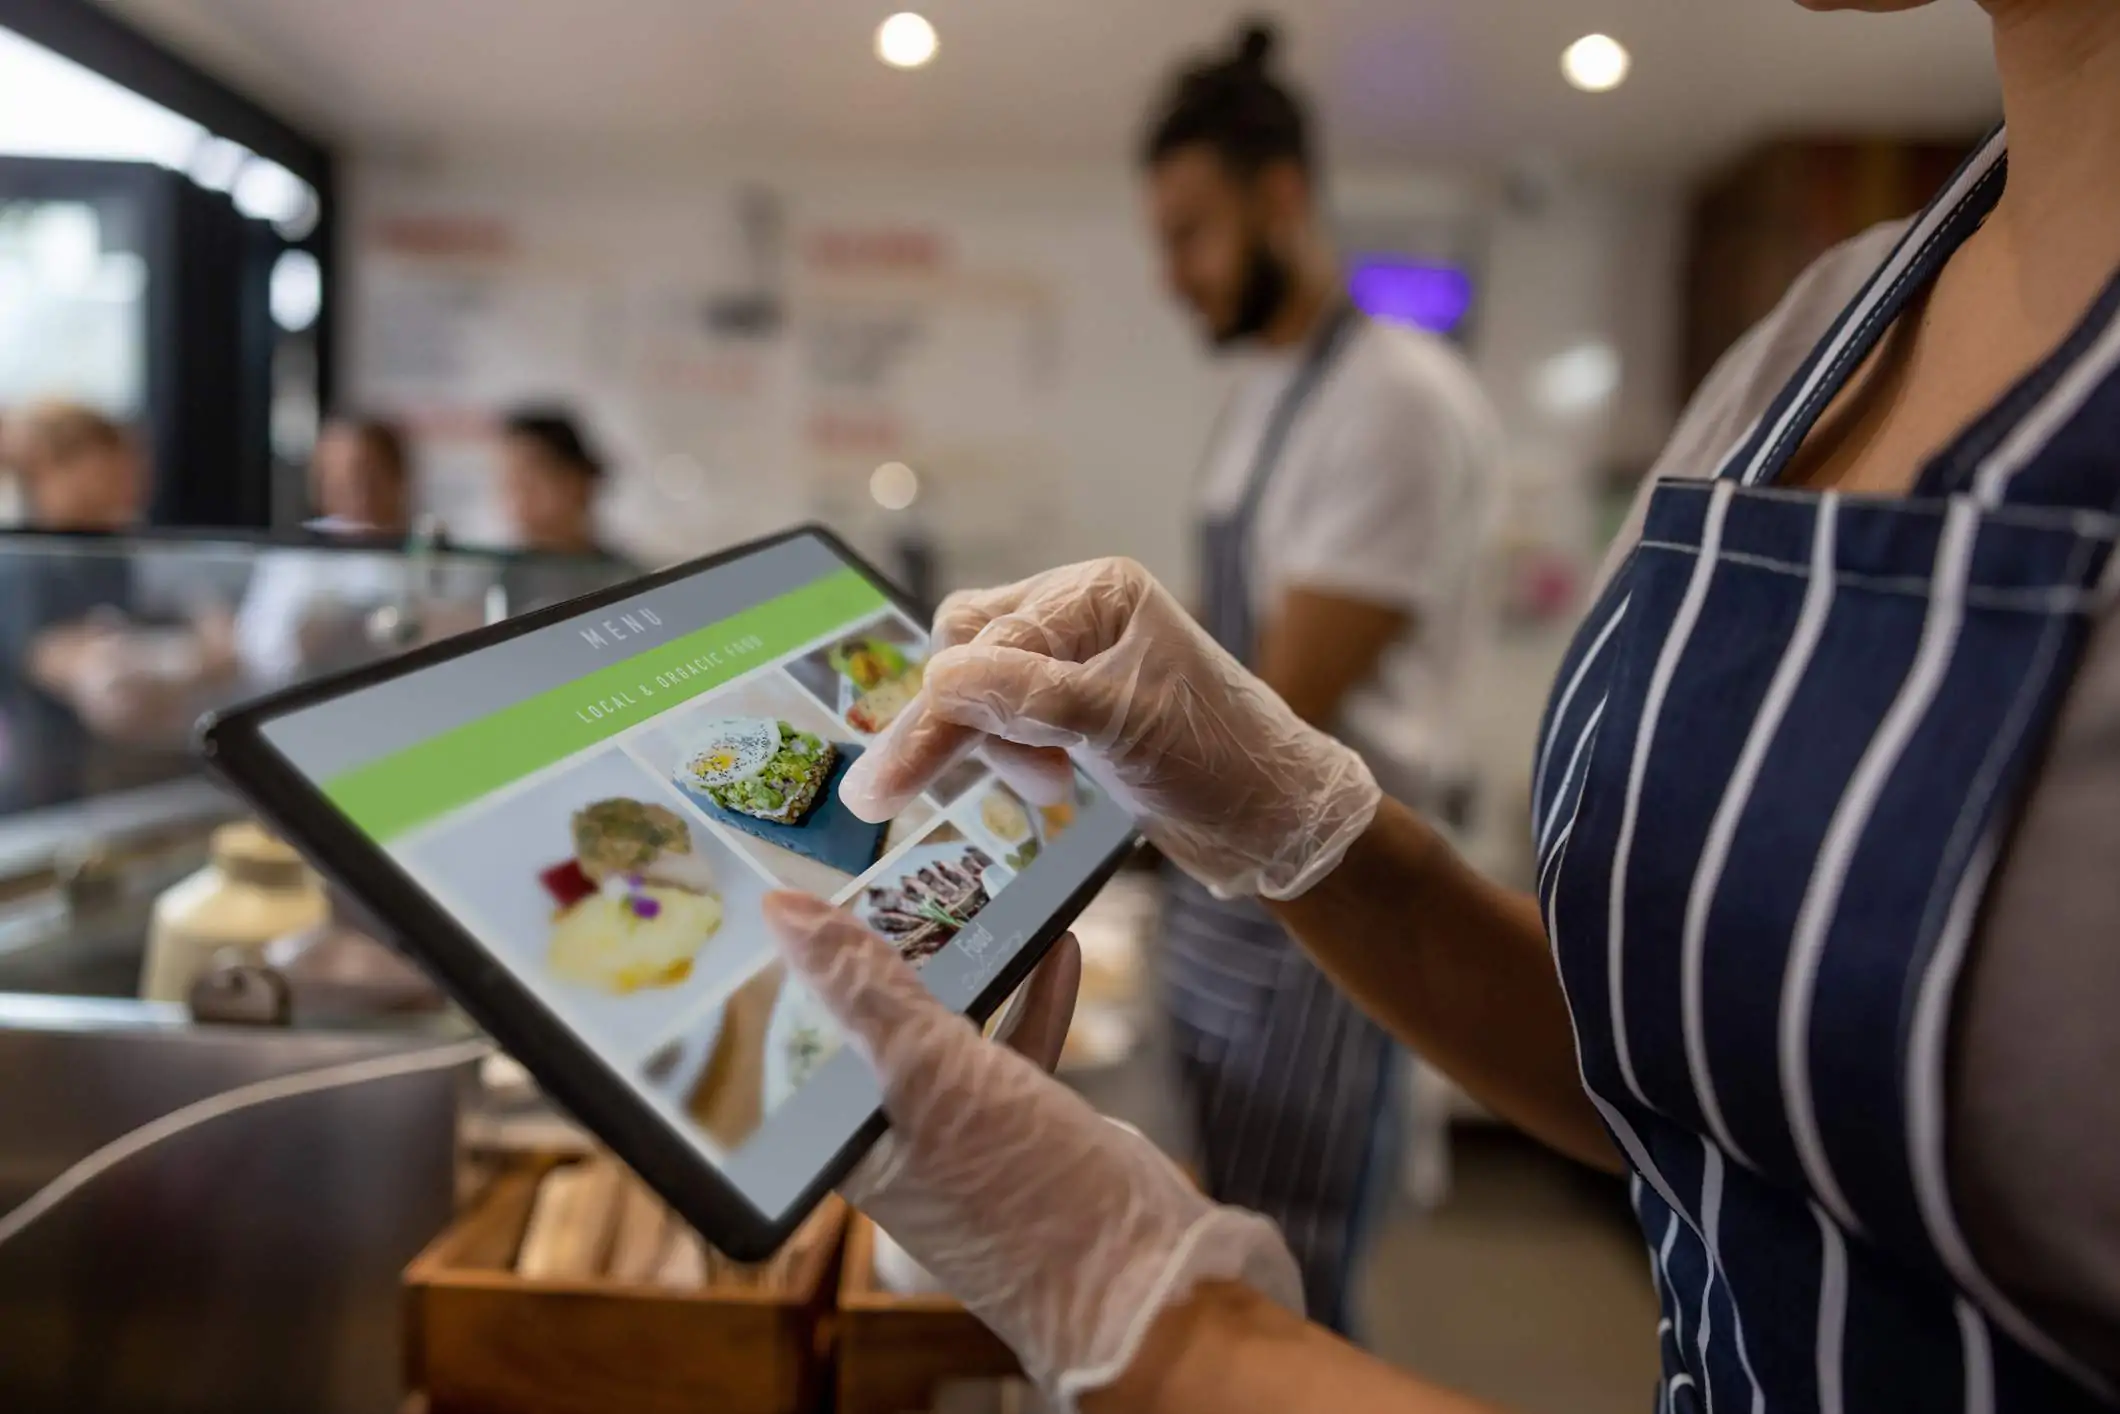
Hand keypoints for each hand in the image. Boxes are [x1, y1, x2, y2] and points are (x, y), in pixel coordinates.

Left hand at [764, 892, 1300, 1405]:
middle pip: (881, 1023)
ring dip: (979, 963)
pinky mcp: (1025, 1126)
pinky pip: (1017, 1044)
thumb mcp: (930, 1074)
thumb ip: (861, 990)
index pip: (806, 1034)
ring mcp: (964, 1133)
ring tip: (989, 894)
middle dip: (903, 951)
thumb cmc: (1023, 1193)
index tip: (830, 887)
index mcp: (845, 1143)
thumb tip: (782, 915)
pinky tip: (1057, 944)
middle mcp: (894, 1138)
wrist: (1147, 1281)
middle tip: (917, 875)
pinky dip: (1035, 995)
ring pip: (956, 1026)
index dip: (817, 963)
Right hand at [840, 558, 1379, 899]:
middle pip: (969, 655)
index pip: (980, 641)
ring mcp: (1077, 663)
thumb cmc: (1216, 759)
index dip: (941, 714)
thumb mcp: (1115, 723)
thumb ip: (1021, 698)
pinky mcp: (1075, 711)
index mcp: (1093, 592)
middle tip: (958, 790)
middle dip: (971, 724)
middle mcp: (1080, 614)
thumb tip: (935, 682)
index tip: (884, 786)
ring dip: (994, 746)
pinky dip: (1009, 755)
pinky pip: (1006, 721)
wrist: (1275, 818)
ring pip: (981, 691)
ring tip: (1049, 789)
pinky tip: (1049, 785)